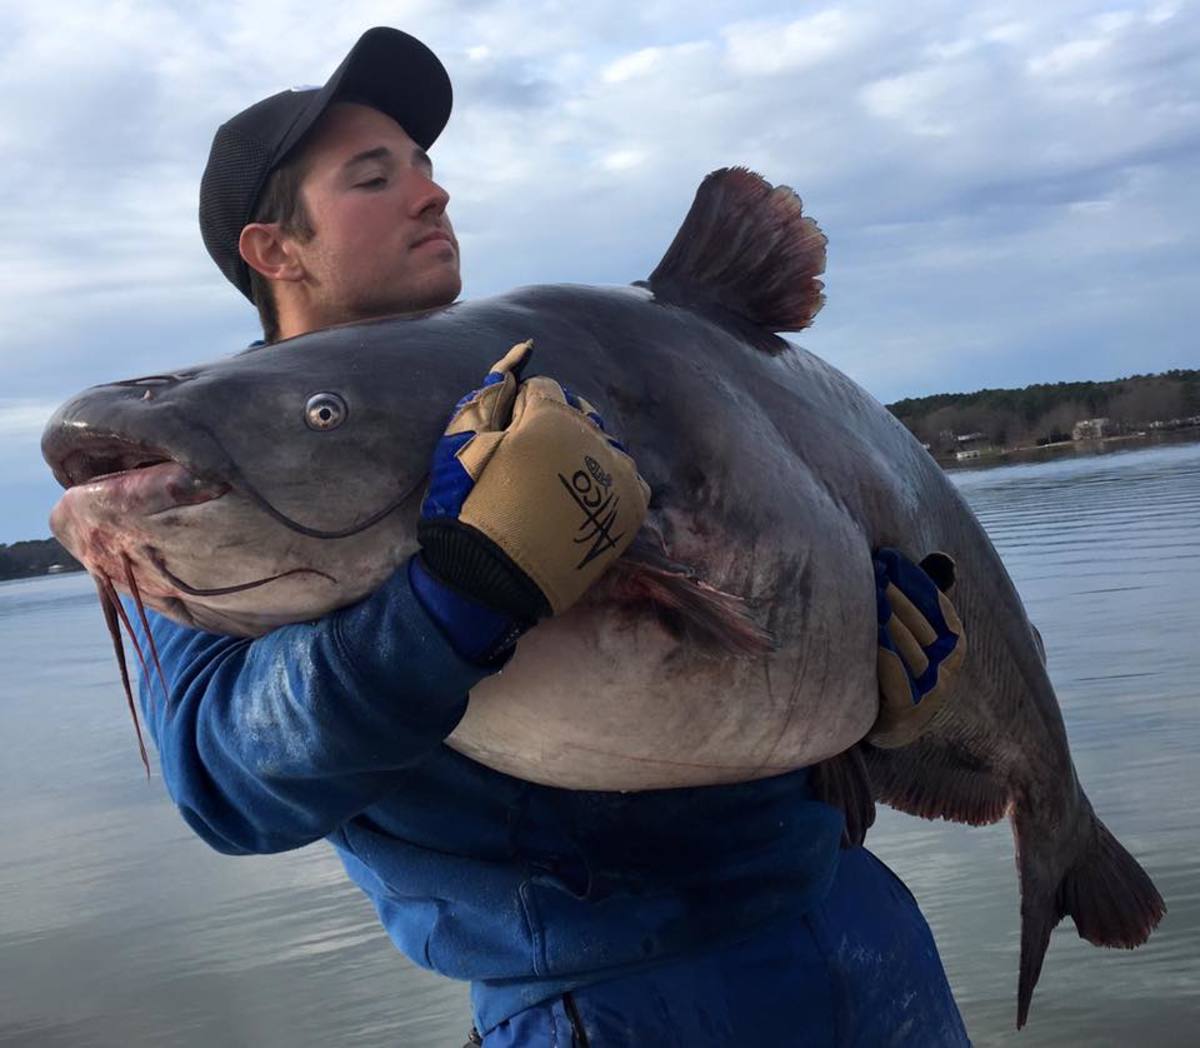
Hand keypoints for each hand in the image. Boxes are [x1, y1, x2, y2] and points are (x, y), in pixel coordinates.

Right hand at [412, 340, 649, 663]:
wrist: (491, 579)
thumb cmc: (466, 506)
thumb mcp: (462, 440)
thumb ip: (495, 390)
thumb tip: (523, 351)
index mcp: (551, 417)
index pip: (544, 389)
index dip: (520, 412)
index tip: (506, 441)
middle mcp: (593, 438)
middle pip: (578, 416)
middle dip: (554, 431)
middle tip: (529, 469)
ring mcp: (617, 474)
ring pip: (604, 445)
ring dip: (583, 456)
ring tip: (556, 488)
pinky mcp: (631, 509)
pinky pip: (628, 479)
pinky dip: (609, 484)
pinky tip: (582, 502)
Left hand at [866, 548, 965, 747]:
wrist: (895, 727)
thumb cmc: (905, 671)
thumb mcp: (922, 637)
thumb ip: (929, 602)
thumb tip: (943, 558)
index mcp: (956, 645)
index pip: (939, 606)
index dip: (916, 582)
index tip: (891, 559)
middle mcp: (948, 667)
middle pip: (922, 625)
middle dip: (897, 595)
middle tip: (873, 571)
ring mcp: (931, 691)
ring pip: (911, 650)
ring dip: (891, 622)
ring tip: (871, 597)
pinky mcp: (907, 710)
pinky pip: (898, 680)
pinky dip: (887, 658)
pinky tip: (873, 638)